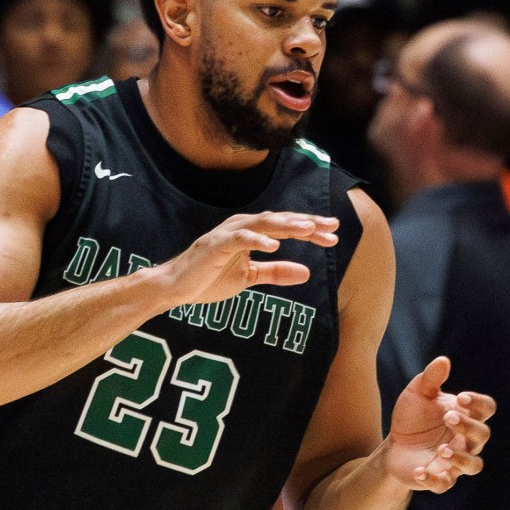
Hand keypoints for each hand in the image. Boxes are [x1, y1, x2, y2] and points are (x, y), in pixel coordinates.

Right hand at [154, 210, 336, 307]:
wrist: (175, 288)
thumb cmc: (209, 279)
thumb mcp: (249, 278)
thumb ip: (275, 273)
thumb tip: (306, 273)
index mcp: (251, 233)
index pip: (286, 228)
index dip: (311, 231)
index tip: (334, 237)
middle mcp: (242, 227)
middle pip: (279, 221)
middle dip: (306, 223)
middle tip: (332, 226)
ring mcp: (227, 234)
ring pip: (262, 224)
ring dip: (287, 226)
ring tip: (309, 229)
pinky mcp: (214, 245)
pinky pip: (238, 239)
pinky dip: (256, 240)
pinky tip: (274, 244)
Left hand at [378, 356, 491, 492]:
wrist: (394, 444)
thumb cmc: (413, 417)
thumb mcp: (417, 393)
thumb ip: (430, 378)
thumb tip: (443, 360)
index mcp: (466, 416)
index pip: (486, 409)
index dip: (479, 404)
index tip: (461, 398)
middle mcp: (467, 440)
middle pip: (483, 435)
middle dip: (468, 427)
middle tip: (447, 417)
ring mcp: (456, 461)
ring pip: (474, 465)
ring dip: (461, 458)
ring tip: (442, 449)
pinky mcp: (441, 478)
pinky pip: (445, 484)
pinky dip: (433, 479)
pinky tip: (419, 470)